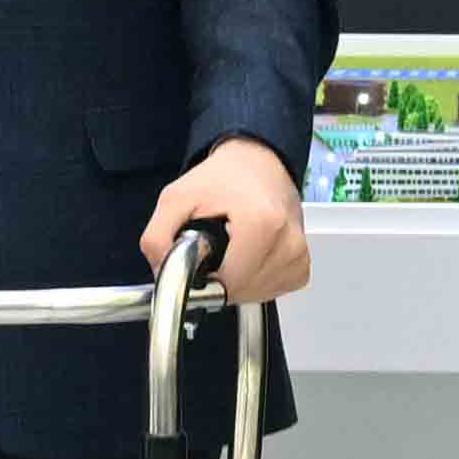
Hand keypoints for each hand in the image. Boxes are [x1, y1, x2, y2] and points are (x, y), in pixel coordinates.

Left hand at [143, 136, 311, 302]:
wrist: (255, 163)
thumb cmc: (222, 179)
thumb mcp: (175, 199)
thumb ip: (157, 239)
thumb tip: (161, 274)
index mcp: (261, 223)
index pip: (229, 283)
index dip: (205, 279)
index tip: (202, 257)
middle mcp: (288, 241)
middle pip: (242, 291)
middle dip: (219, 279)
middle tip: (215, 248)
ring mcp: (298, 255)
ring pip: (255, 295)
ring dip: (237, 282)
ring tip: (232, 249)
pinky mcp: (301, 265)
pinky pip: (273, 291)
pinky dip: (255, 282)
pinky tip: (248, 258)